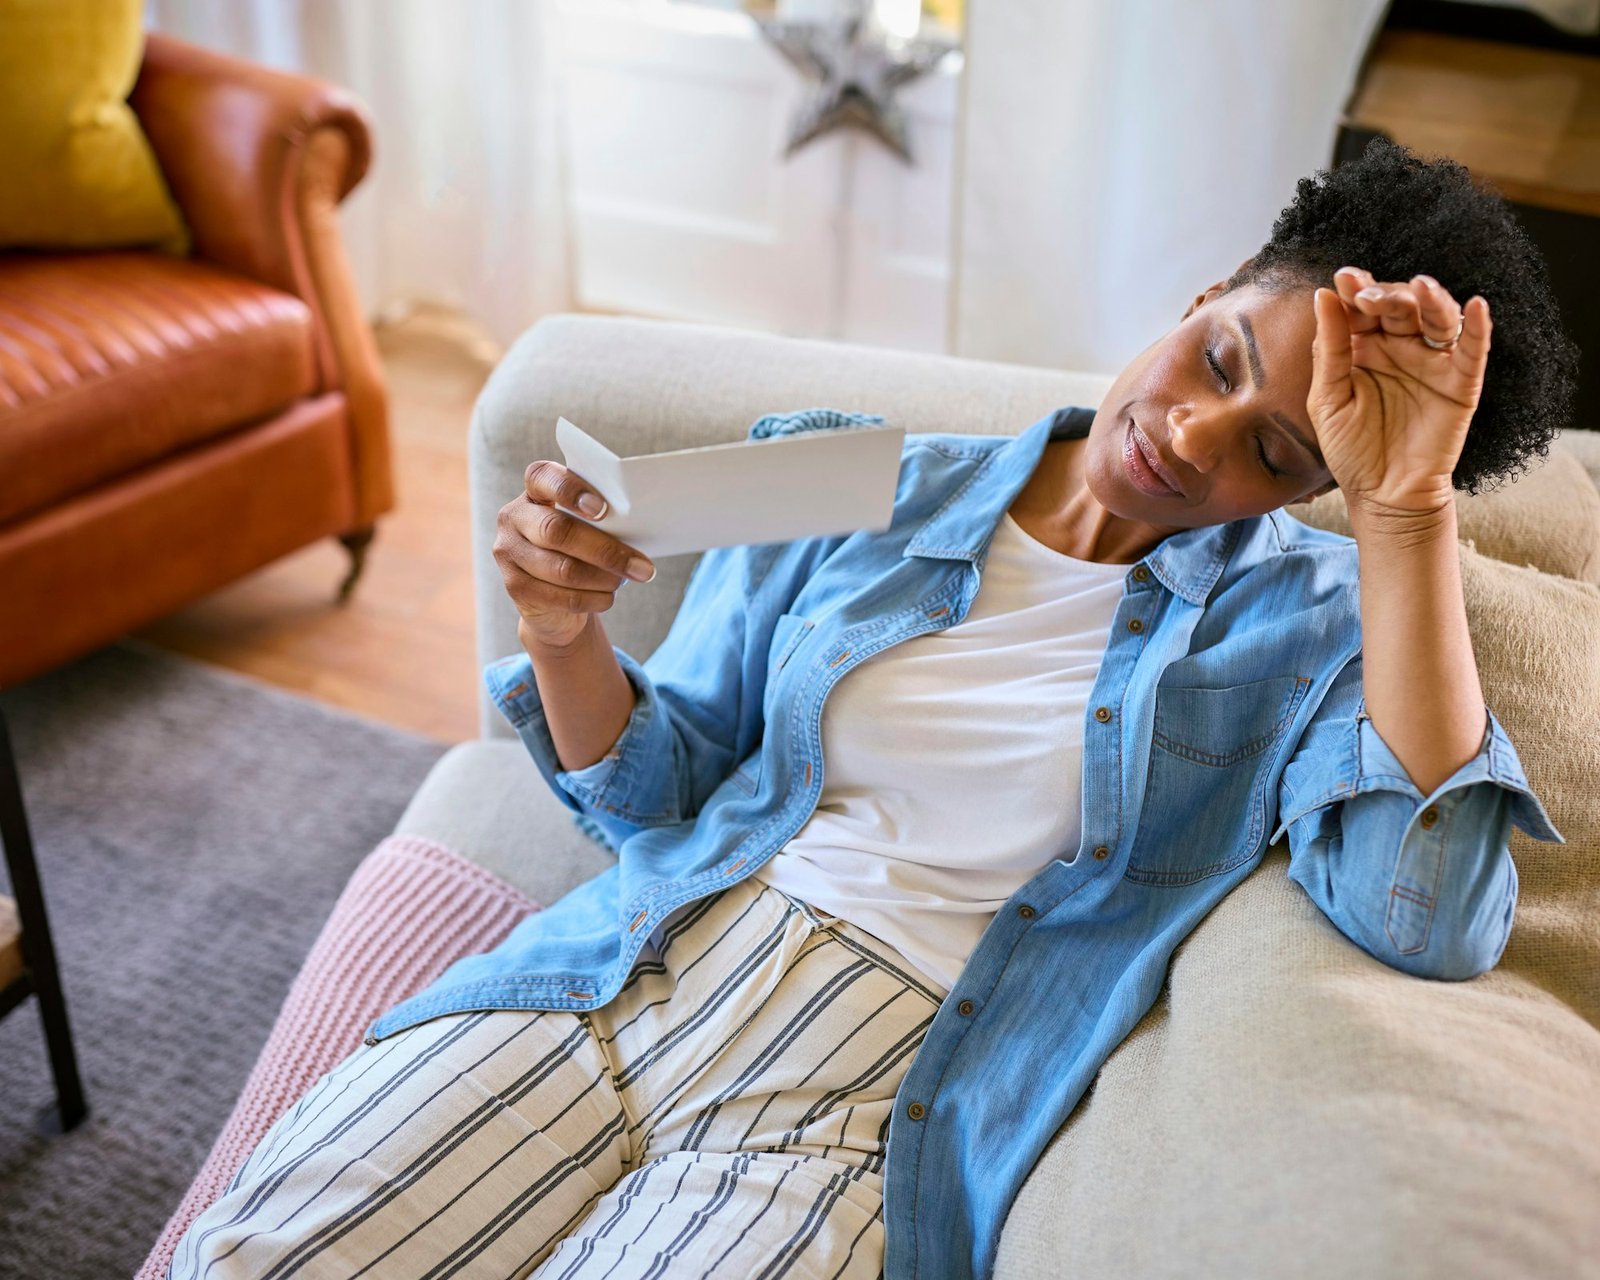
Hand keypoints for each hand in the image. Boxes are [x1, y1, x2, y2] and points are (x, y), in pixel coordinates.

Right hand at [493, 461, 655, 652]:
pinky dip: (593, 599)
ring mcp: (508, 552)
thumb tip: (637, 528)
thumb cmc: (582, 548)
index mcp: (535, 490)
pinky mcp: (515, 587)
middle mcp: (514, 517)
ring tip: (628, 581)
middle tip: (643, 567)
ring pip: (563, 569)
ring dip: (605, 579)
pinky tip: (608, 597)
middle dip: (605, 551)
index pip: (543, 477)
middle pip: (557, 531)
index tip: (602, 509)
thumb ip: (600, 519)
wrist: (555, 598)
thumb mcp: (589, 526)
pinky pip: (561, 597)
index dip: (570, 490)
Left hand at [1307, 266, 1490, 522]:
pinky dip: (1478, 327)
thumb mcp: (1328, 398)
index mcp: (1363, 347)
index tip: (1344, 279)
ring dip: (1431, 299)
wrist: (1382, 494)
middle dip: (1387, 295)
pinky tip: (1476, 306)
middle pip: (1400, 306)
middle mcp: (1400, 346)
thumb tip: (1323, 295)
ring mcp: (1431, 361)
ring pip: (1438, 318)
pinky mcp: (1460, 382)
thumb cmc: (1351, 448)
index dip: (1356, 290)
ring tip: (1420, 287)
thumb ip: (1329, 349)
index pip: (1362, 308)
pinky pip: (1473, 349)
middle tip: (1369, 297)